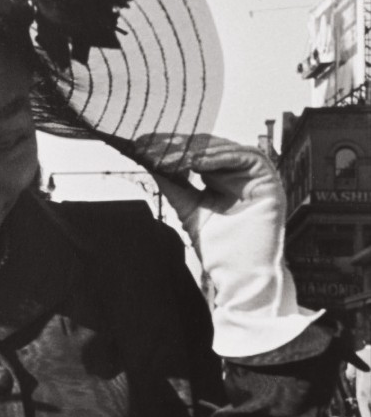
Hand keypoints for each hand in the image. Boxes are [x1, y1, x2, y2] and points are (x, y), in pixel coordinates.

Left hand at [135, 133, 319, 356]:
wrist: (239, 273)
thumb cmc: (218, 247)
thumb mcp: (188, 208)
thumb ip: (173, 184)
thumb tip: (149, 161)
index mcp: (221, 179)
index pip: (198, 153)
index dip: (174, 147)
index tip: (146, 144)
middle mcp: (239, 175)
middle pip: (212, 147)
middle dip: (183, 145)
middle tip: (158, 145)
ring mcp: (255, 177)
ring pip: (228, 148)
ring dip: (201, 149)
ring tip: (176, 156)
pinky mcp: (269, 181)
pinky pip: (248, 157)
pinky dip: (222, 156)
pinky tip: (198, 162)